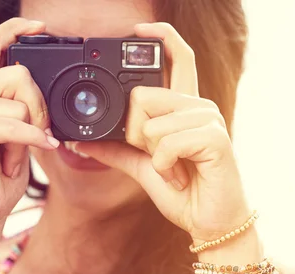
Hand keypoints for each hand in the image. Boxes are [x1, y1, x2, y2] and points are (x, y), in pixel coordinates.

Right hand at [0, 18, 58, 227]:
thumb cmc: (0, 174)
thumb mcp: (19, 132)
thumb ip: (24, 106)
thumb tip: (42, 88)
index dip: (14, 30)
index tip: (39, 27)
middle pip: (18, 74)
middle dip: (39, 106)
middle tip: (37, 134)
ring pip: (19, 100)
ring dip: (31, 129)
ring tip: (17, 151)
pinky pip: (13, 123)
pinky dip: (29, 139)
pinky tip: (26, 153)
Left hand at [75, 23, 250, 242]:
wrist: (210, 223)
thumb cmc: (184, 194)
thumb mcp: (143, 168)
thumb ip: (116, 150)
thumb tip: (79, 142)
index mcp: (184, 108)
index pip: (178, 57)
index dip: (161, 37)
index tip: (137, 28)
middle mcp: (199, 106)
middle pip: (144, 95)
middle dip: (137, 135)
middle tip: (160, 158)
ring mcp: (209, 119)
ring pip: (151, 123)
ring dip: (153, 156)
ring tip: (175, 170)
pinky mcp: (215, 138)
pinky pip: (167, 143)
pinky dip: (165, 166)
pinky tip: (181, 177)